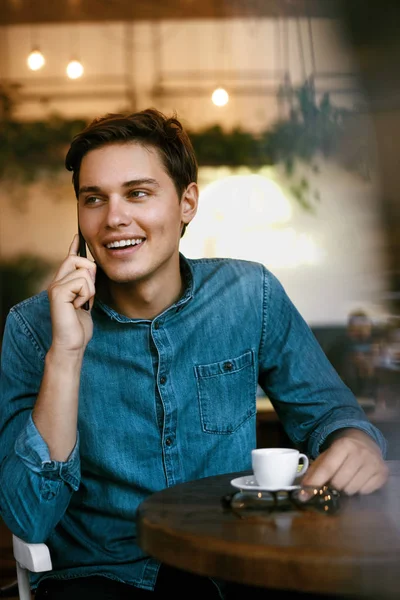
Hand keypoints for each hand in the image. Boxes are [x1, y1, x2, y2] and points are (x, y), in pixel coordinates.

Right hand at [47, 234, 96, 352]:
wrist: (72, 343)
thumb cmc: (79, 326)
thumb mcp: (87, 301)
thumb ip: (88, 286)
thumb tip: (93, 269)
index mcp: (63, 283)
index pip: (69, 259)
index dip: (74, 247)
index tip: (77, 235)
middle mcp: (56, 282)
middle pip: (78, 260)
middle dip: (90, 274)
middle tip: (87, 294)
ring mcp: (55, 286)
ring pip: (84, 272)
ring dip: (90, 290)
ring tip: (82, 304)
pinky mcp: (58, 293)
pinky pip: (82, 283)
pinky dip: (86, 296)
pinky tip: (78, 307)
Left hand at [301, 428, 388, 494]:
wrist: (365, 441)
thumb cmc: (341, 451)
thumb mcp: (326, 455)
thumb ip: (315, 471)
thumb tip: (303, 492)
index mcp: (344, 445)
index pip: (327, 468)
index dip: (315, 483)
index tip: (303, 496)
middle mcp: (360, 453)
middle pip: (339, 483)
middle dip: (332, 486)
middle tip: (332, 483)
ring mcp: (373, 463)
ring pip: (352, 490)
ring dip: (345, 489)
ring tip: (346, 479)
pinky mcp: (382, 473)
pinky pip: (365, 492)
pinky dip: (359, 490)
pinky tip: (358, 479)